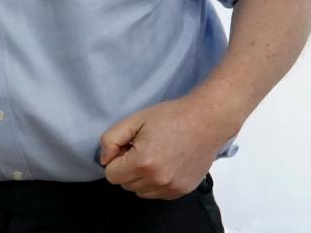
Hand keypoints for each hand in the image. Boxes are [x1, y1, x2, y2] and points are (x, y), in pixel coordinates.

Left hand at [99, 96, 240, 199]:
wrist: (206, 121)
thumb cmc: (170, 117)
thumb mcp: (133, 120)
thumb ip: (109, 140)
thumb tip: (104, 161)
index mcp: (144, 162)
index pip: (111, 175)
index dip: (115, 159)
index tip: (127, 147)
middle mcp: (159, 180)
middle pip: (125, 184)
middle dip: (126, 168)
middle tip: (141, 148)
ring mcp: (173, 187)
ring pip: (140, 191)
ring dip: (140, 177)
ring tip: (153, 155)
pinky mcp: (183, 190)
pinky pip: (157, 194)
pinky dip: (155, 182)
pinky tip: (164, 163)